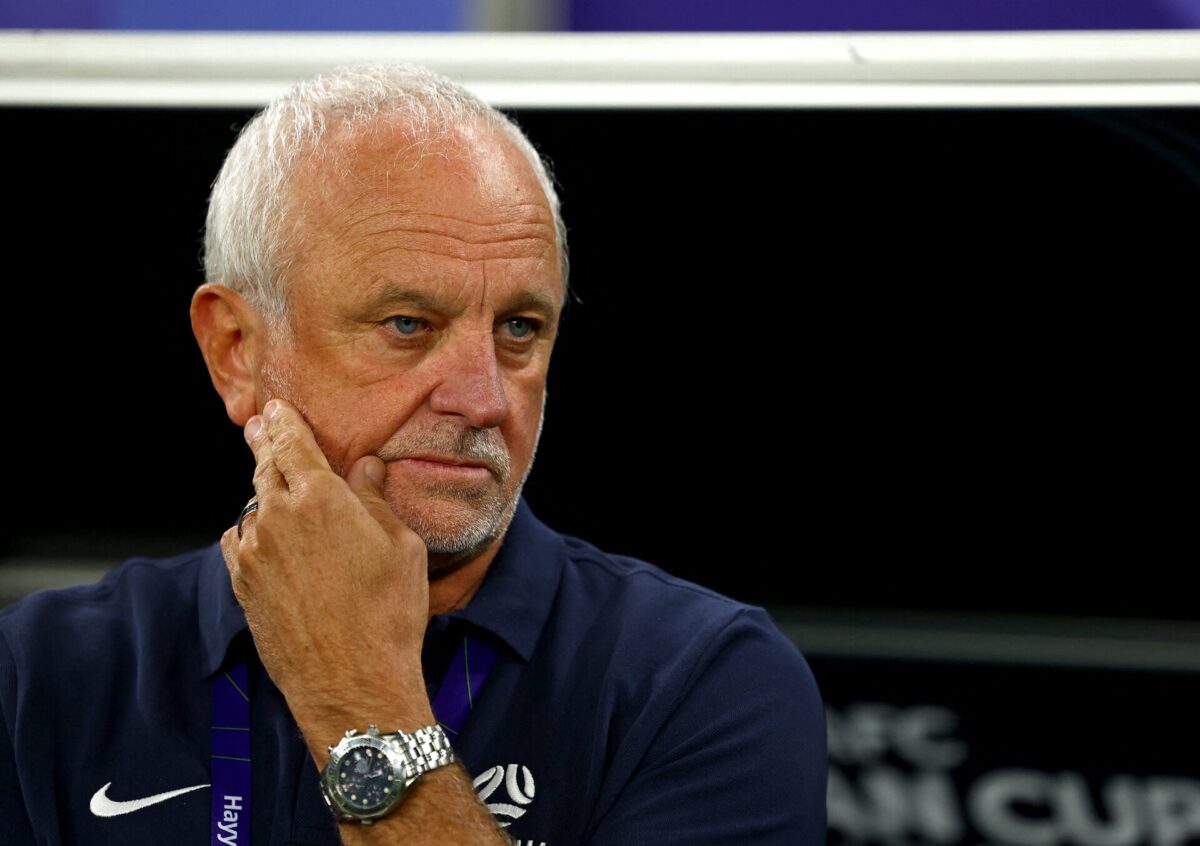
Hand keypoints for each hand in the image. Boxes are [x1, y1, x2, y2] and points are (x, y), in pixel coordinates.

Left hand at [220, 398, 433, 732]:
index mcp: (321, 498)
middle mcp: (278, 518)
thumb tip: (365, 467)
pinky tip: (261, 535)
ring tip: (270, 483)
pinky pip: (239, 543)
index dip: (283, 422)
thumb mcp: (402, 547)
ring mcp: (254, 554)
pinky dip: (250, 531)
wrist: (352, 680)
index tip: (276, 408)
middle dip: (264, 444)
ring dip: (261, 492)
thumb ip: (375, 500)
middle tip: (260, 426)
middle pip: (265, 468)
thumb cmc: (388, 613)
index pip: (292, 443)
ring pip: (252, 506)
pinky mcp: (243, 586)